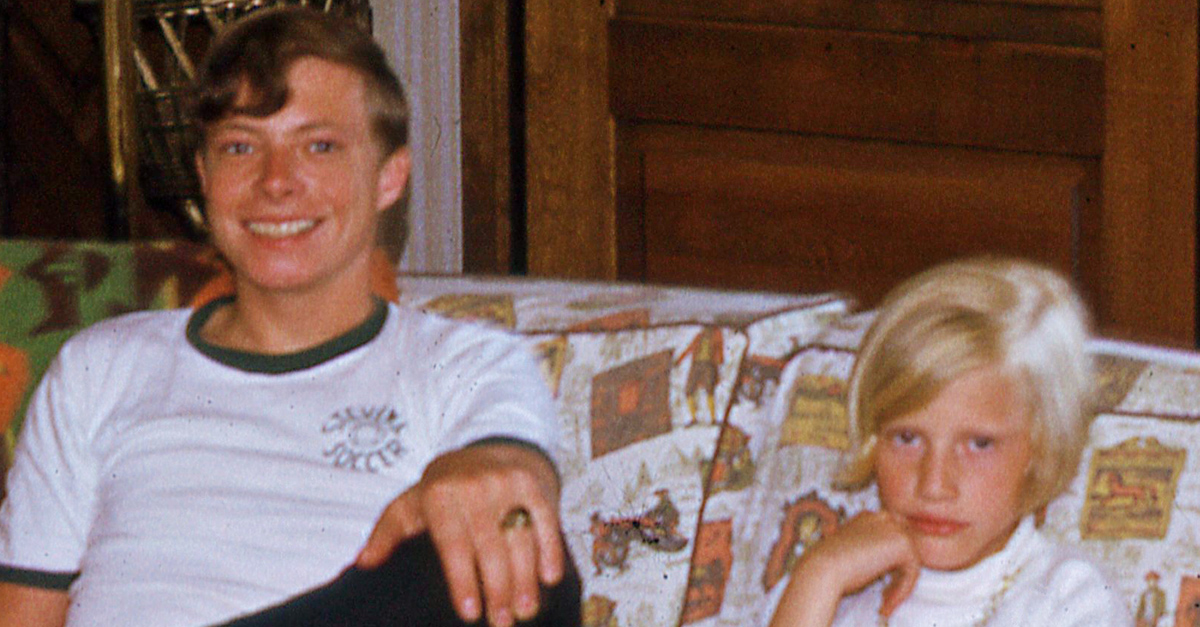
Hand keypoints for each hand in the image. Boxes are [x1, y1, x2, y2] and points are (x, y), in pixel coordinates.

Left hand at [355, 443, 563, 626]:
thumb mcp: (409, 504)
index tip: (470, 613)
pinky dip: (550, 549)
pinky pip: (545, 520)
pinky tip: (548, 577)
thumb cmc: (443, 489)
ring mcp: (506, 482)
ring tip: (525, 611)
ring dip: (525, 578)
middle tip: (501, 623)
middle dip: (498, 589)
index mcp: (439, 495)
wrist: (487, 447)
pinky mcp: (532, 483)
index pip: (453, 544)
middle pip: (490, 546)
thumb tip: (363, 563)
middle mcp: (473, 486)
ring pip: (519, 537)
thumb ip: (386, 534)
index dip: (463, 580)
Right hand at [769, 511, 920, 626]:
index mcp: (867, 518)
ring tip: (884, 602)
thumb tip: (889, 568)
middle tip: (885, 595)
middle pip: (904, 548)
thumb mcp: (851, 554)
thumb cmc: (829, 566)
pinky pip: (913, 571)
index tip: (880, 586)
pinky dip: (902, 590)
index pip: (891, 539)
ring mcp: (893, 528)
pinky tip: (886, 602)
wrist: (822, 567)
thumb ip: (871, 553)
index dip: (890, 563)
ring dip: (900, 585)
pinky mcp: (902, 543)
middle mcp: (882, 518)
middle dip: (899, 573)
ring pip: (910, 561)